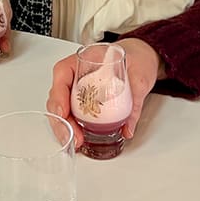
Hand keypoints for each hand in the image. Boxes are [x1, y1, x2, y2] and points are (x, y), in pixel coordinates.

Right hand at [46, 38, 161, 149]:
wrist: (141, 59)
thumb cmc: (136, 58)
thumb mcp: (139, 76)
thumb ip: (135, 101)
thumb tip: (127, 127)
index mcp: (86, 58)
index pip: (63, 72)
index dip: (58, 94)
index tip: (63, 112)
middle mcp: (78, 73)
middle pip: (58, 95)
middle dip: (61, 119)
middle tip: (74, 137)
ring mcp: (79, 88)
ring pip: (61, 107)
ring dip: (65, 127)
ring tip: (76, 142)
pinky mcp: (84, 101)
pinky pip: (72, 114)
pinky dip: (72, 128)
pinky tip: (78, 138)